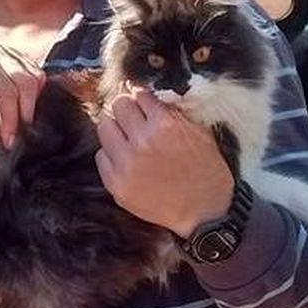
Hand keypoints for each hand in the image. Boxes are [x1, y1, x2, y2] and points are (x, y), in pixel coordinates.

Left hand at [0, 43, 43, 147]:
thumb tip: (2, 130)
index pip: (7, 93)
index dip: (12, 120)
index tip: (9, 140)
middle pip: (27, 82)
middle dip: (26, 111)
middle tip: (16, 132)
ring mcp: (5, 50)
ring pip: (35, 75)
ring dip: (31, 100)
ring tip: (16, 118)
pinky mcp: (11, 53)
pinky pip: (33, 70)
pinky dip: (31, 89)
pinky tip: (18, 103)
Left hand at [95, 88, 234, 237]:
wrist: (204, 212)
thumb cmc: (205, 171)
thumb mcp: (199, 133)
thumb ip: (172, 112)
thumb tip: (149, 97)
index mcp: (164, 125)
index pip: (140, 95)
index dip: (144, 99)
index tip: (145, 104)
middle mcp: (142, 142)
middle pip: (118, 105)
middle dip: (128, 109)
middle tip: (135, 118)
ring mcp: (126, 164)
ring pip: (104, 127)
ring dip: (116, 128)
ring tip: (128, 137)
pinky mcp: (116, 184)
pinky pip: (101, 156)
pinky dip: (111, 154)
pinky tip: (126, 159)